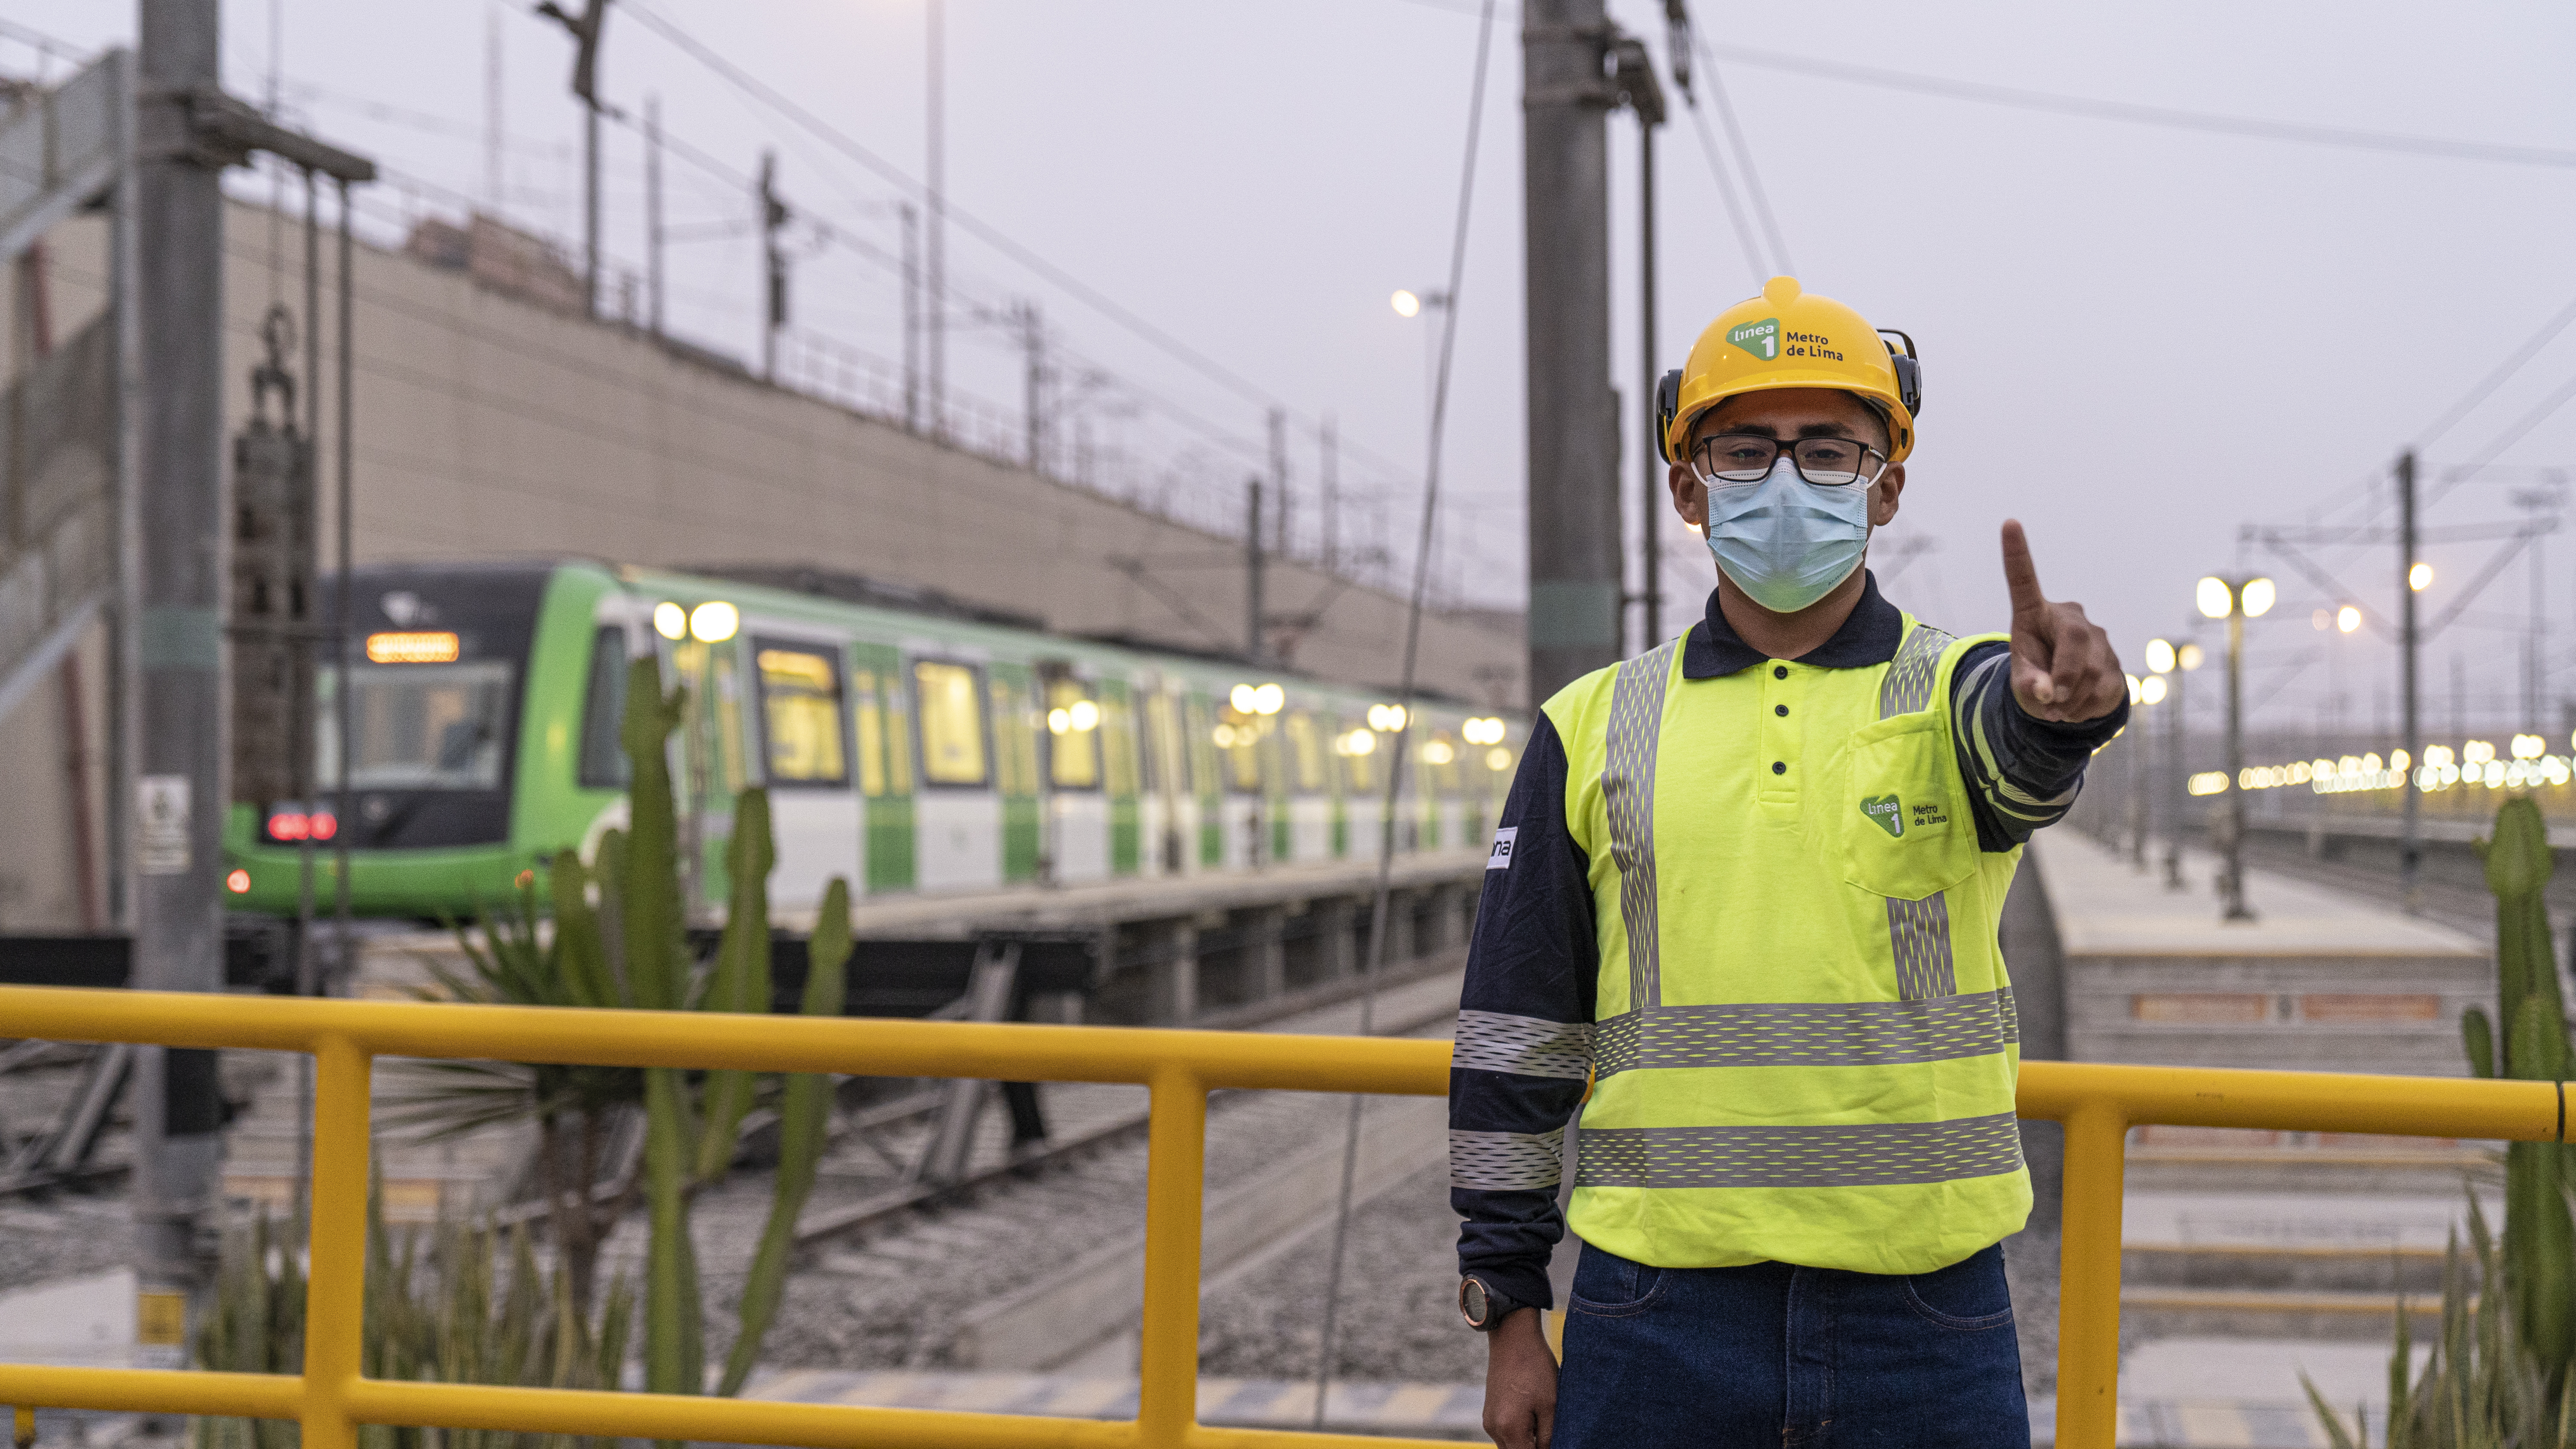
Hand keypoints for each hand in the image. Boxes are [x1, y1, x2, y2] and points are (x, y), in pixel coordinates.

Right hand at [1483, 1309, 1557, 1448]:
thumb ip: (1549, 1438)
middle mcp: (1494, 1428)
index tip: (1559, 1444)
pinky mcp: (1489, 1412)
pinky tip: (1534, 1420)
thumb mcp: (1551, 1406)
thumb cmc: (1535, 1369)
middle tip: (1552, 1436)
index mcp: (1510, 1429)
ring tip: (1544, 1426)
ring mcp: (1489, 1420)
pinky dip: (1520, 1435)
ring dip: (1527, 1445)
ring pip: (1510, 1447)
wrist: (1513, 1338)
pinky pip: (1505, 1435)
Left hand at [2001, 520, 2124, 721]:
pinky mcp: (2117, 664)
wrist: (2064, 699)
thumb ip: (2028, 686)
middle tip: (2052, 701)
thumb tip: (2050, 693)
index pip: (2024, 580)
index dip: (2017, 554)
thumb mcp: (2021, 684)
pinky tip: (2077, 706)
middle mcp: (2070, 618)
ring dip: (2071, 701)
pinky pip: (2105, 690)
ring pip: (2091, 673)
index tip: (2009, 523)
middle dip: (2065, 677)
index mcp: (2036, 613)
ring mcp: (2099, 639)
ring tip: (2058, 706)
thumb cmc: (2035, 678)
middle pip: (2076, 642)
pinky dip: (2085, 709)